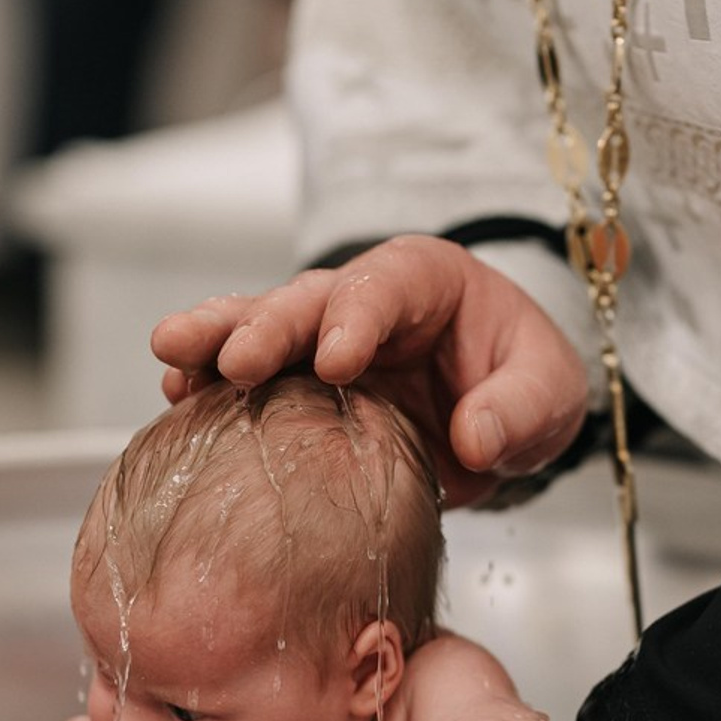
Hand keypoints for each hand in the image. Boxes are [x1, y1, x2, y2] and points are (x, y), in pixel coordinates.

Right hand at [150, 235, 586, 506]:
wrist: (497, 409)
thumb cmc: (521, 382)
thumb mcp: (549, 392)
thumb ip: (520, 407)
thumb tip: (476, 439)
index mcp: (425, 282)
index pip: (386, 287)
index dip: (357, 319)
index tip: (336, 362)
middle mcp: (362, 302)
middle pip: (306, 301)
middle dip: (266, 327)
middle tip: (230, 359)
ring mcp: (320, 341)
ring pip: (261, 327)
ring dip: (215, 341)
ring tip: (171, 356)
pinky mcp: (297, 385)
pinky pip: (251, 380)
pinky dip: (212, 387)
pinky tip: (177, 399)